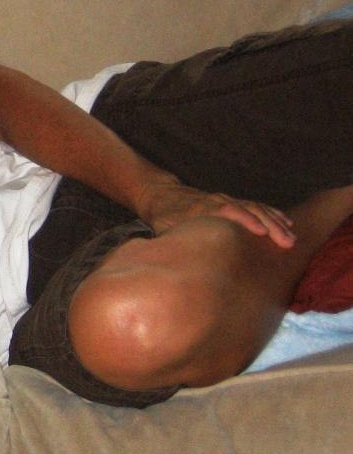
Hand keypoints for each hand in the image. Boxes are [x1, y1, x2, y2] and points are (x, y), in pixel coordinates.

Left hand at [138, 179, 295, 247]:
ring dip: (275, 221)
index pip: (228, 212)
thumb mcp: (164, 227)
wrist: (161, 194)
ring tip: (291, 237)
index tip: (261, 232)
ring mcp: (227, 200)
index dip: (245, 221)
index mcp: (203, 209)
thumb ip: (174, 240)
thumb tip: (177, 259)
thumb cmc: (163, 216)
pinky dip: (272, 213)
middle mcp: (219, 202)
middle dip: (270, 225)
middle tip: (287, 241)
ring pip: (256, 208)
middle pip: (249, 210)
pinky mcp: (232, 202)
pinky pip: (256, 206)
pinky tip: (286, 222)